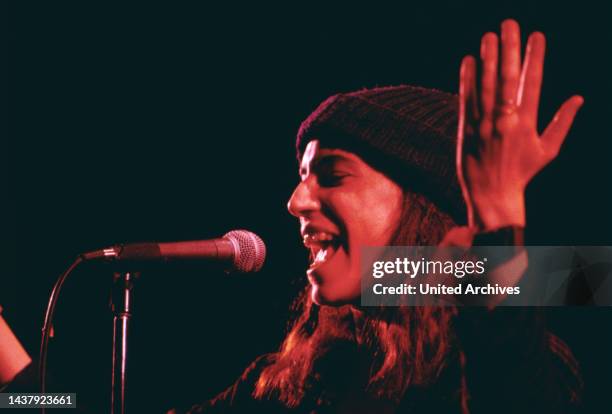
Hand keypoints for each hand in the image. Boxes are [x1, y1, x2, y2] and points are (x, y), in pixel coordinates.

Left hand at [457, 19, 583, 229]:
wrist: (491, 194)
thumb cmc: (522, 173)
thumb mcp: (548, 150)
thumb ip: (562, 123)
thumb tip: (578, 98)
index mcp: (527, 122)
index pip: (533, 82)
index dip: (535, 57)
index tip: (537, 35)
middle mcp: (504, 120)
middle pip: (508, 78)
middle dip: (509, 49)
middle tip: (509, 25)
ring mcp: (483, 123)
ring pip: (485, 85)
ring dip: (487, 58)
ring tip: (489, 36)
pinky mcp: (466, 128)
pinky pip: (466, 99)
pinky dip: (467, 80)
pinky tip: (468, 61)